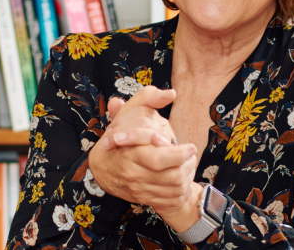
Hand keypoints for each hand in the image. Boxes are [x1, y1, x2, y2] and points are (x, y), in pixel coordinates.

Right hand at [87, 86, 200, 228]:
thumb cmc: (121, 133)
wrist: (101, 167)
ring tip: (189, 164)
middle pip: (171, 177)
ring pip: (174, 189)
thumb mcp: (132, 110)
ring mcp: (139, 188)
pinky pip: (170, 201)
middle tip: (192, 154)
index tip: (190, 146)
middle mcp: (134, 174)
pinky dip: (182, 191)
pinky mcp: (144, 199)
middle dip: (188, 166)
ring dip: (188, 177)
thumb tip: (171, 93)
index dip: (179, 154)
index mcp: (132, 152)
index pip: (159, 159)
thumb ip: (150, 98)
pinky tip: (183, 178)